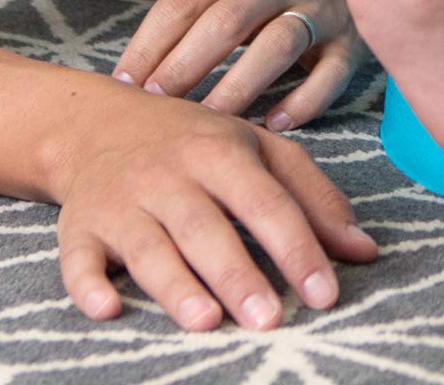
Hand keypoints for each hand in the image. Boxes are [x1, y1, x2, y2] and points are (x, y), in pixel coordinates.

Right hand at [52, 83, 376, 330]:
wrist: (97, 121)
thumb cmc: (194, 142)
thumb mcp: (257, 150)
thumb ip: (312, 197)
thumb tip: (365, 252)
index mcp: (220, 150)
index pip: (266, 200)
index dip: (297, 246)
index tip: (326, 294)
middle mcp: (170, 173)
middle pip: (205, 226)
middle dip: (237, 273)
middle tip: (269, 318)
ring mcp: (122, 200)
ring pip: (148, 245)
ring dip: (175, 284)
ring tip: (207, 321)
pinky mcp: (80, 225)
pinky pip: (78, 256)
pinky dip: (88, 283)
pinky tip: (108, 308)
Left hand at [114, 0, 361, 131]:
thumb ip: (192, 13)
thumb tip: (133, 75)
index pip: (184, 2)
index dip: (149, 46)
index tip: (124, 85)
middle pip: (227, 21)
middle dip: (185, 66)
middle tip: (156, 106)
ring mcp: (320, 7)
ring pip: (277, 46)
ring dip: (238, 87)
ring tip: (207, 122)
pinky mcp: (351, 41)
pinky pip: (328, 77)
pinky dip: (301, 103)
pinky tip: (270, 124)